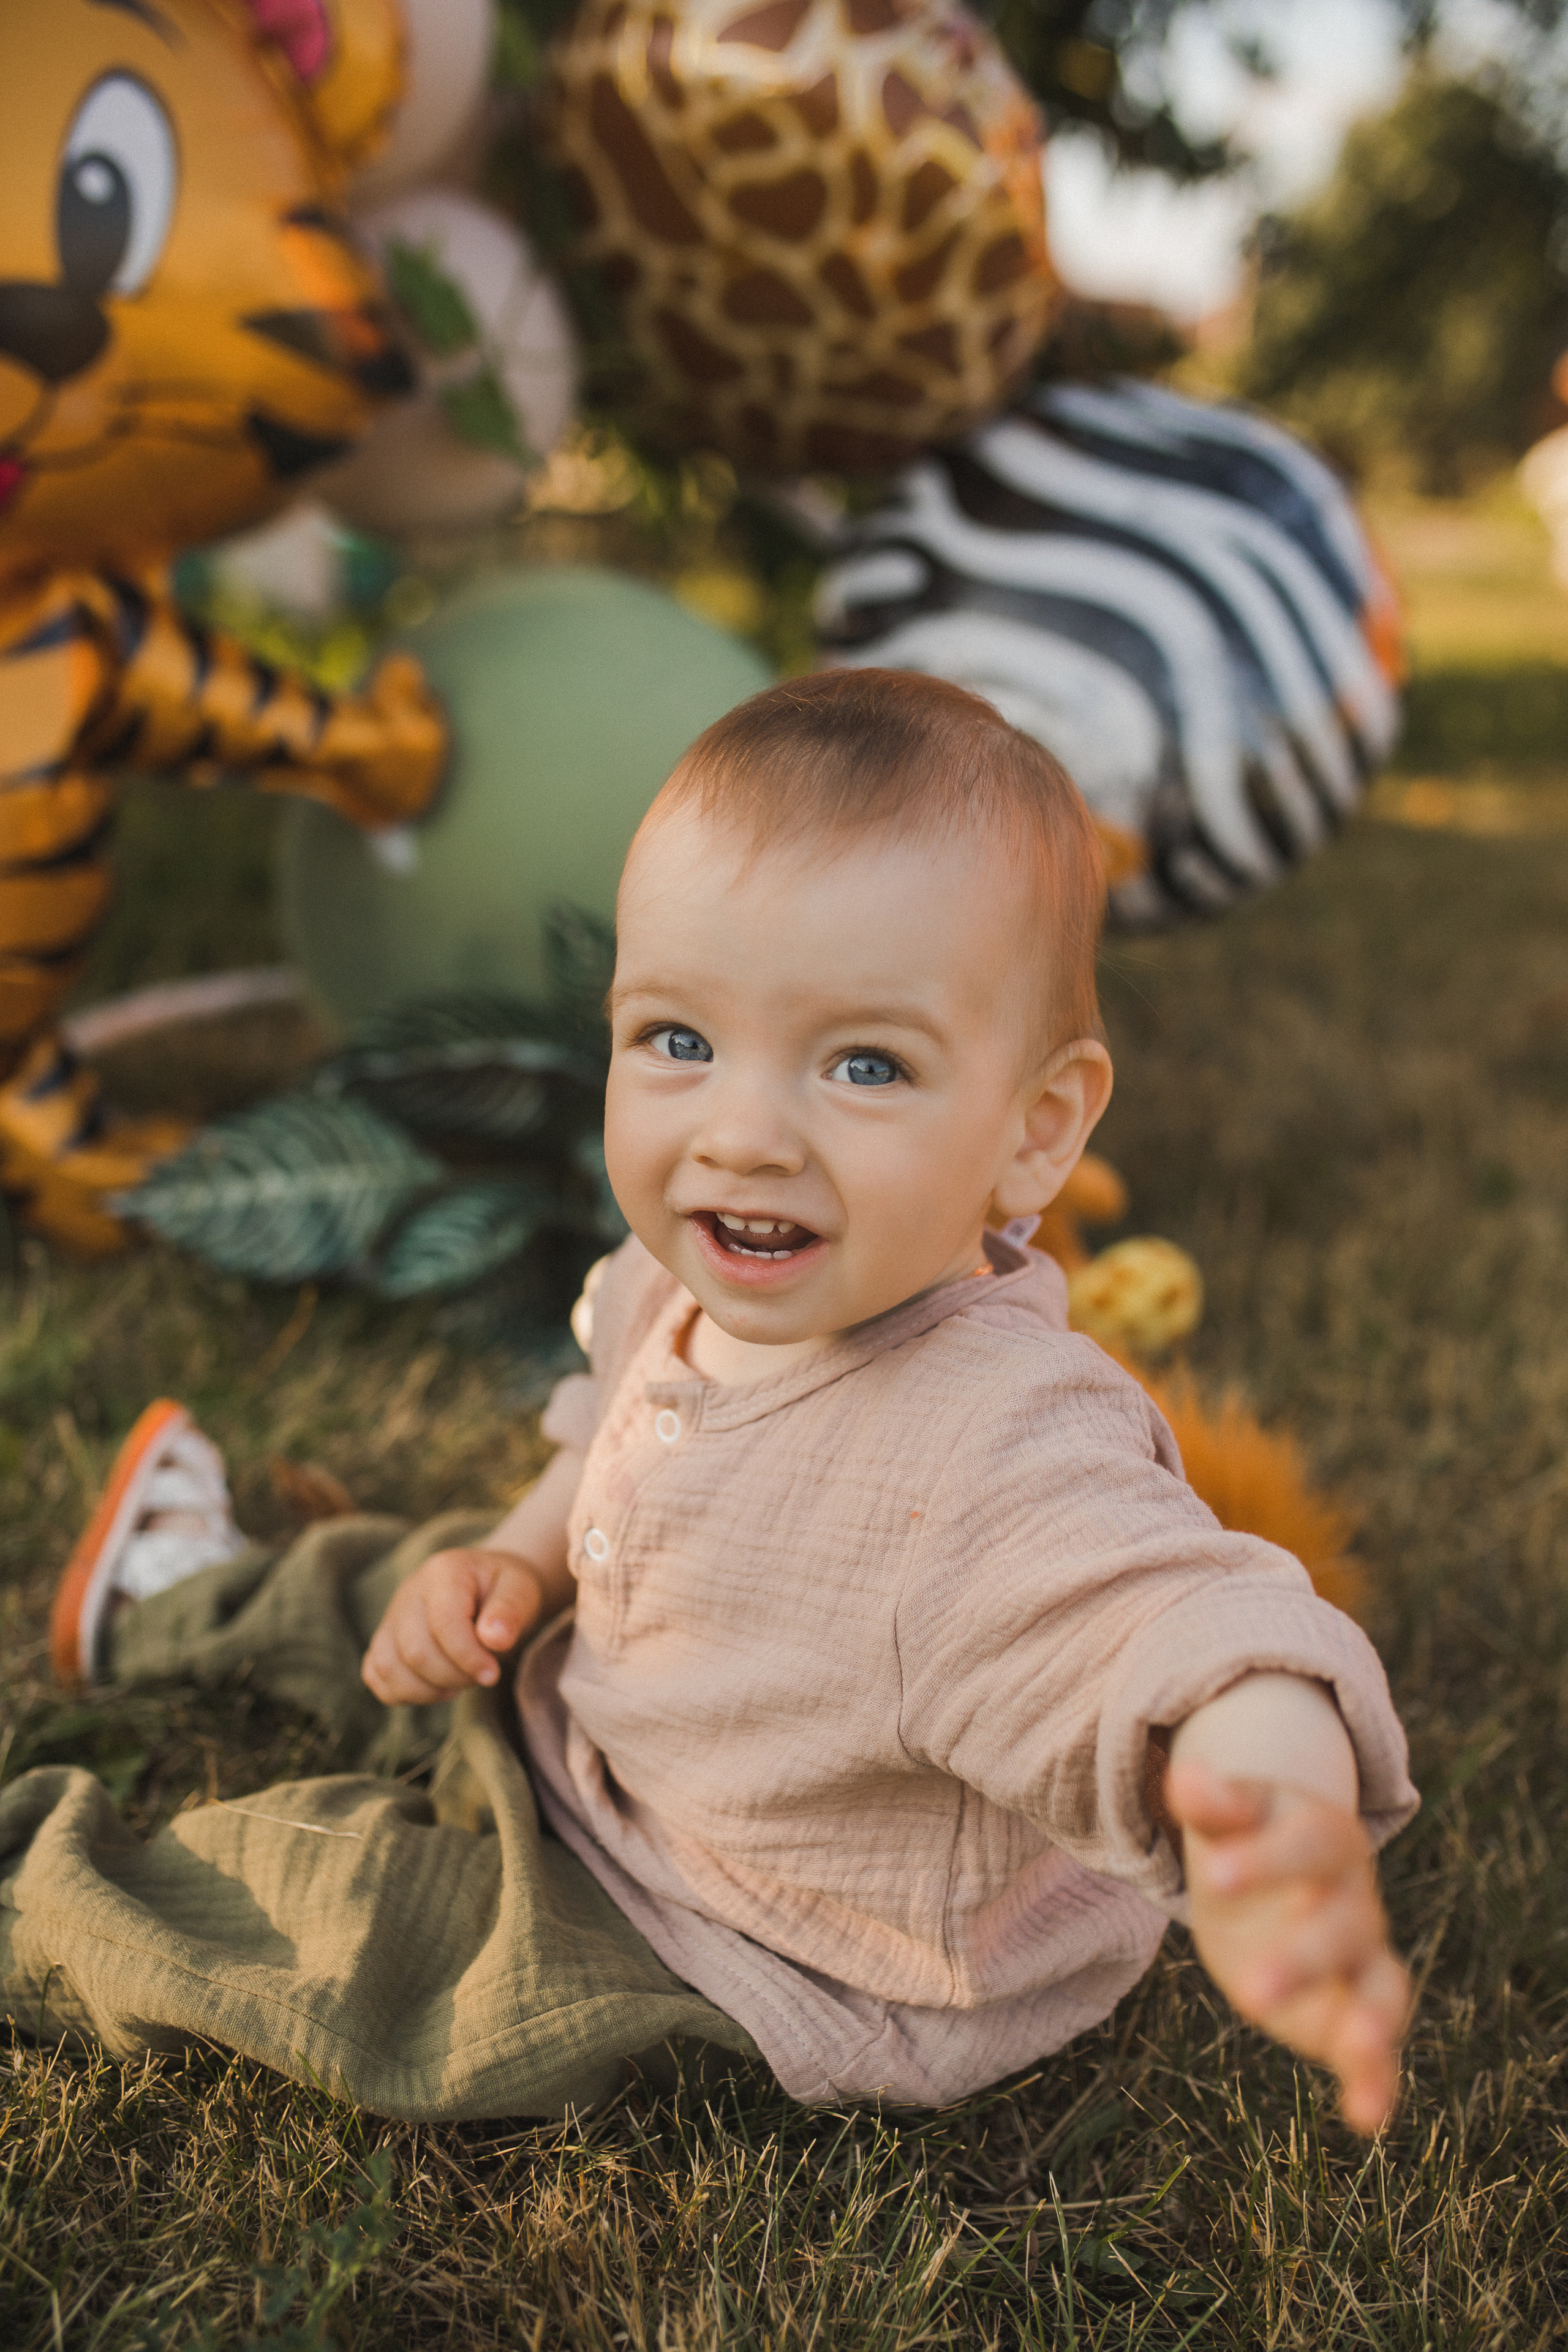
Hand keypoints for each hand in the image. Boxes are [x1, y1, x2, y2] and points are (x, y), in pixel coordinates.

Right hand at [362, 1546, 546, 1705]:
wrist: (489, 1585)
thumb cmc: (506, 1590)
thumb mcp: (521, 1590)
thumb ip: (510, 1611)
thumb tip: (495, 1639)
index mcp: (444, 1572)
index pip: (443, 1623)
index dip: (467, 1657)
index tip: (492, 1675)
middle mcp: (410, 1591)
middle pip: (414, 1650)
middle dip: (452, 1676)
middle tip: (481, 1675)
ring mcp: (392, 1616)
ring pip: (388, 1666)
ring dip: (426, 1690)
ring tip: (458, 1683)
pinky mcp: (384, 1638)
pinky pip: (375, 1674)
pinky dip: (402, 1692)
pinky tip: (435, 1687)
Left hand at [1167, 1756, 1410, 2134]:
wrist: (1274, 1873)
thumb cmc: (1245, 1837)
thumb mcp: (1227, 1816)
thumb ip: (1213, 1803)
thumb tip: (1186, 1775)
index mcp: (1328, 1836)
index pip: (1310, 1843)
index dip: (1268, 1858)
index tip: (1216, 1878)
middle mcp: (1356, 1901)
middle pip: (1343, 1926)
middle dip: (1303, 1956)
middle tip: (1250, 1989)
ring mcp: (1362, 1961)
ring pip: (1382, 1989)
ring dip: (1374, 2022)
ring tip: (1359, 2050)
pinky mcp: (1352, 2014)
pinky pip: (1377, 2051)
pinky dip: (1377, 2082)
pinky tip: (1365, 2119)